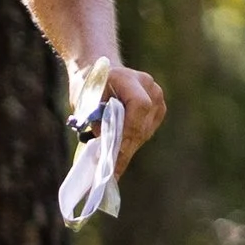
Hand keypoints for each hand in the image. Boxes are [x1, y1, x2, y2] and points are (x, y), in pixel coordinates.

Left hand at [75, 58, 166, 172]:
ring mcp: (157, 97)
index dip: (129, 130)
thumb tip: (105, 145)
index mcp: (129, 78)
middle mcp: (149, 86)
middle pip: (142, 122)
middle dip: (126, 147)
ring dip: (129, 147)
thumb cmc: (89, 86)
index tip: (116, 151)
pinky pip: (147, 130)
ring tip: (115, 166)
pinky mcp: (158, 109)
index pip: (139, 105)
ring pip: (145, 130)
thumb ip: (96, 118)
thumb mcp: (86, 99)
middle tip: (113, 170)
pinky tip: (122, 153)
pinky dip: (133, 142)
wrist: (102, 74)